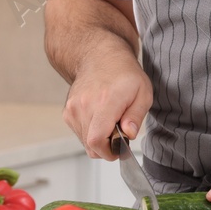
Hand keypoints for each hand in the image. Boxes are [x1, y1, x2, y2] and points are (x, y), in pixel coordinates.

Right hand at [63, 43, 151, 159]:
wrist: (99, 57)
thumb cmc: (124, 74)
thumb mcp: (143, 93)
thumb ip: (136, 116)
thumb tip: (129, 134)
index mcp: (105, 102)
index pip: (97, 140)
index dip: (109, 151)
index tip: (120, 148)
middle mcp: (84, 106)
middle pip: (91, 145)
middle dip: (108, 146)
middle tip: (120, 132)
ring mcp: (73, 109)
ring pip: (85, 142)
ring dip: (100, 139)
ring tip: (111, 122)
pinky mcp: (68, 112)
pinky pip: (80, 133)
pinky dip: (91, 132)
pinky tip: (100, 118)